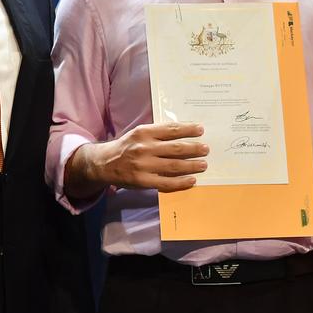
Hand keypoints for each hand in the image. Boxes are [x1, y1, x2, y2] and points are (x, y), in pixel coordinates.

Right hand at [66, 122, 207, 197]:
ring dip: (192, 165)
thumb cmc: (127, 147)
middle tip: (206, 149)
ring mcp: (144, 166)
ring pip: (174, 165)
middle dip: (194, 148)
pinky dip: (181, 182)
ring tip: (203, 164)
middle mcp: (145, 148)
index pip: (171, 129)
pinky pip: (167, 182)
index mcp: (144, 133)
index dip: (188, 129)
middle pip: (176, 148)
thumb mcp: (139, 133)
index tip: (201, 130)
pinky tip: (192, 180)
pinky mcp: (144, 181)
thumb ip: (157, 133)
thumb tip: (183, 133)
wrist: (105, 163)